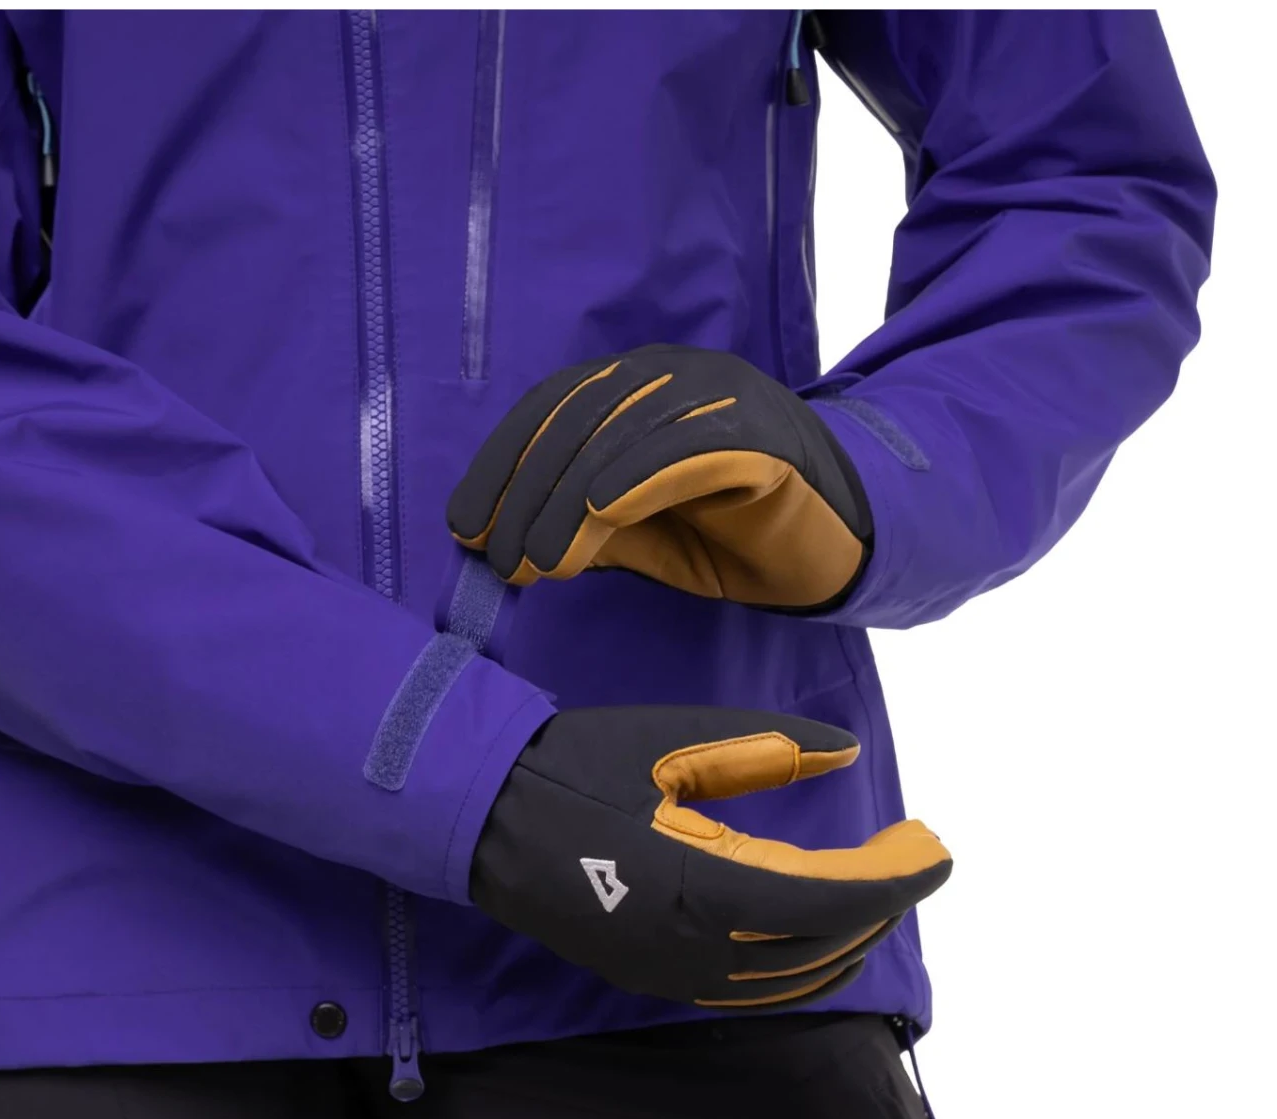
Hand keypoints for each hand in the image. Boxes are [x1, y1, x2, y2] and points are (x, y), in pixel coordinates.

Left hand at [448, 344, 870, 611]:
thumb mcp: (635, 536)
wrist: (835, 546)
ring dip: (570, 500)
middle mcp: (674, 376)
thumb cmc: (728, 536)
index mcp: (637, 389)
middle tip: (502, 561)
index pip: (551, 411)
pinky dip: (638, 478)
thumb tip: (500, 546)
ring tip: (540, 562)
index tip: (464, 527)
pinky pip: (689, 447)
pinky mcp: (763, 434)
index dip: (500, 466)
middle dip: (527, 494)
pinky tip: (600, 519)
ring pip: (625, 431)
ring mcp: (721, 397)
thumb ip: (576, 529)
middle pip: (578, 419)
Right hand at [471, 706, 948, 1009]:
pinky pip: (753, 990)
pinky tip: (817, 931)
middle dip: (883, 898)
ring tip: (877, 885)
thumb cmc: (573, 767)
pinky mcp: (653, 980)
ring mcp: (671, 973)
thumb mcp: (674, 741)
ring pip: (793, 976)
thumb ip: (768, 748)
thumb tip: (847, 751)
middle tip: (914, 849)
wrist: (481, 818)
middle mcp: (695, 947)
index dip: (899, 877)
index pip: (834, 896)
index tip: (938, 847)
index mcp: (704, 883)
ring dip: (847, 935)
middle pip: (824, 940)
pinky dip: (802, 964)